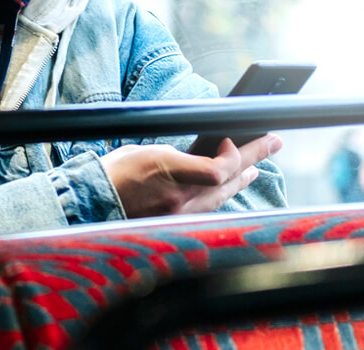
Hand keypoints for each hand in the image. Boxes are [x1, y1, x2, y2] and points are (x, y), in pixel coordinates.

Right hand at [99, 134, 281, 218]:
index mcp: (168, 172)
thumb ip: (176, 157)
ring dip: (240, 180)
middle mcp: (178, 197)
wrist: (91, 201)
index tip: (230, 140)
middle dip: (253, 159)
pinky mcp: (173, 223)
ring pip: (221, 197)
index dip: (234, 154)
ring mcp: (177, 214)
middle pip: (228, 180)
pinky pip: (206, 210)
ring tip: (255, 168)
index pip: (219, 169)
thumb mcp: (145, 151)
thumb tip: (196, 159)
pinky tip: (227, 189)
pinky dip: (219, 196)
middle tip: (273, 142)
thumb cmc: (112, 172)